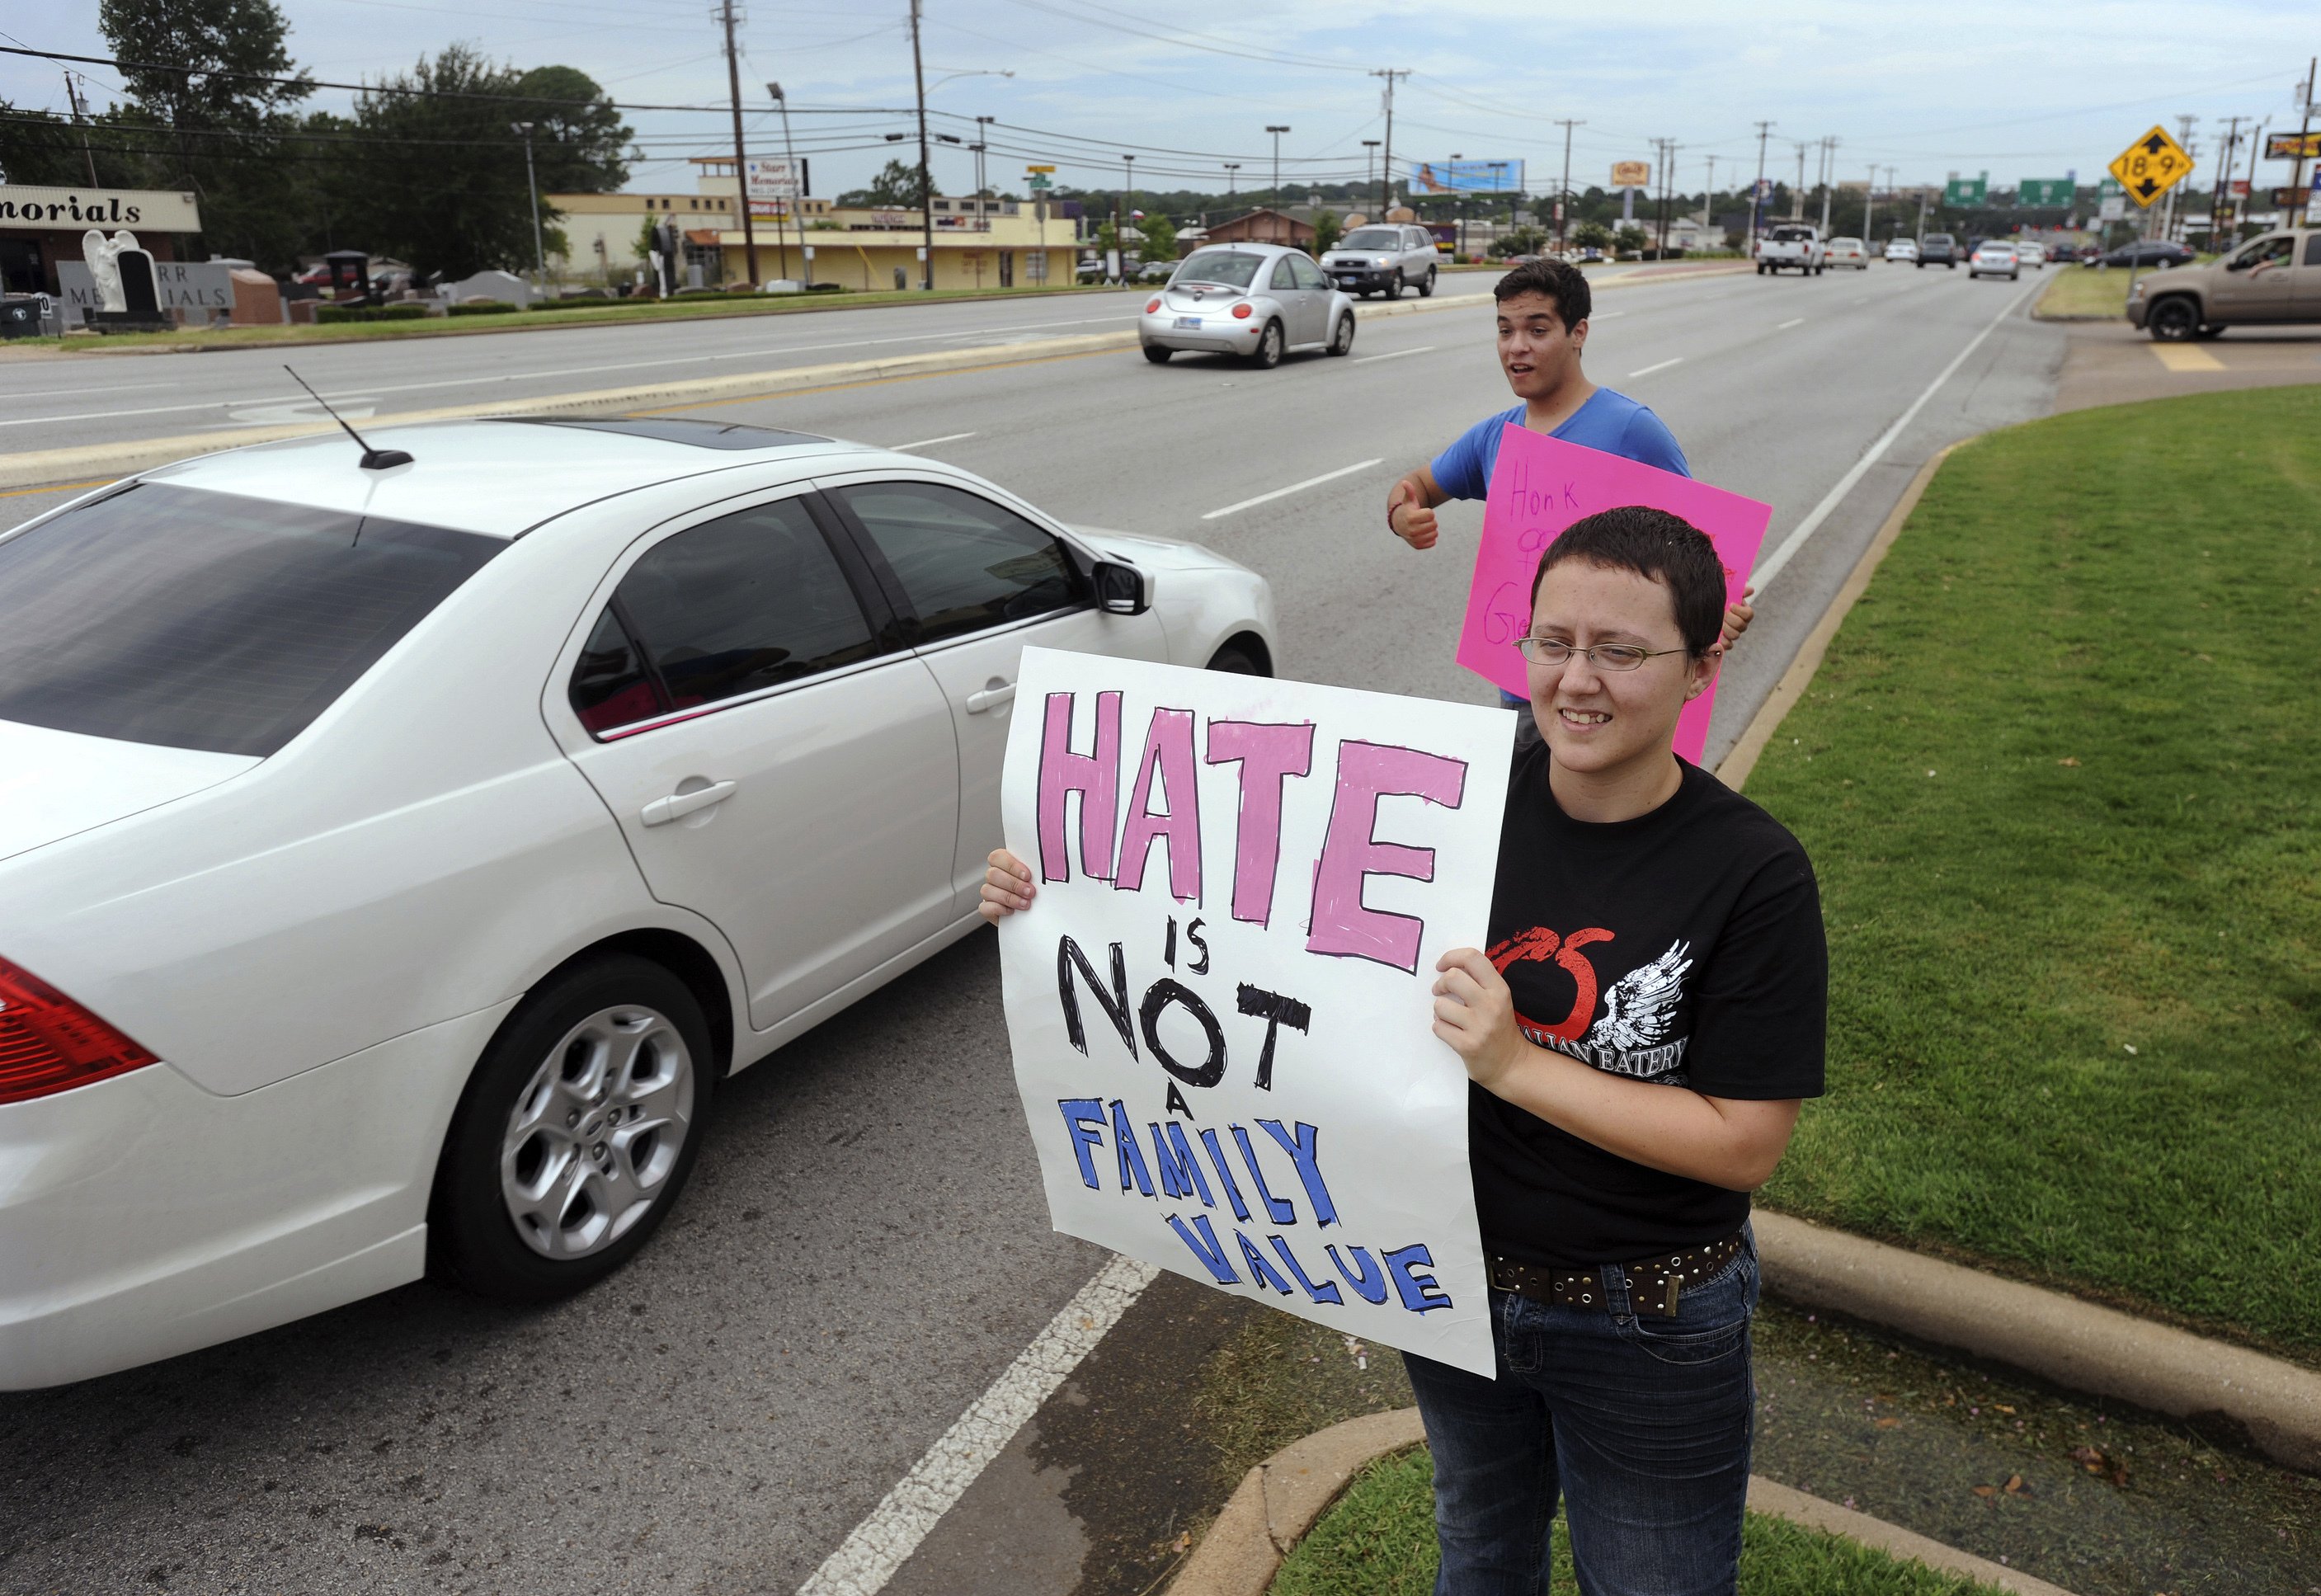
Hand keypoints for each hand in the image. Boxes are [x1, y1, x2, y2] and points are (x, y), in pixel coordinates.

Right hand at [977, 849, 1036, 922]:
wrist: (1037, 916)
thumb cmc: (1039, 893)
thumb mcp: (1039, 879)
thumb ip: (1038, 871)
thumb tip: (1049, 867)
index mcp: (1005, 864)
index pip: (998, 856)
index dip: (1011, 865)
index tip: (1027, 875)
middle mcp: (995, 876)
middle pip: (992, 873)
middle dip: (1013, 884)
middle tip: (1030, 892)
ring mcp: (989, 893)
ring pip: (987, 890)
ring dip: (1008, 898)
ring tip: (1025, 904)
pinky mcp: (987, 909)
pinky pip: (985, 907)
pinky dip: (999, 909)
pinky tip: (1012, 912)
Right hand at [1388, 478, 1438, 549]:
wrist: (1399, 524)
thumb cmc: (1407, 509)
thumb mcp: (1408, 500)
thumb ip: (1409, 491)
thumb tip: (1405, 482)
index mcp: (1411, 518)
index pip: (1431, 514)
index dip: (1428, 512)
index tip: (1421, 512)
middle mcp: (1412, 530)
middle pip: (1434, 524)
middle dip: (1430, 521)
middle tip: (1422, 520)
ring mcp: (1414, 539)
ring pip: (1435, 534)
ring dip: (1431, 529)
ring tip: (1423, 527)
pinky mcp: (1417, 546)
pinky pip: (1433, 542)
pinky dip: (1431, 538)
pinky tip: (1423, 534)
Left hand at [1431, 948, 1528, 1091]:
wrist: (1510, 1063)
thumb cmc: (1498, 1026)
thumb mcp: (1497, 998)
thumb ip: (1479, 981)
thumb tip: (1448, 965)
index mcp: (1499, 989)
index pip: (1472, 958)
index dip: (1451, 957)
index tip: (1441, 966)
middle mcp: (1491, 1005)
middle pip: (1452, 978)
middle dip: (1440, 984)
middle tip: (1440, 992)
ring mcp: (1479, 1026)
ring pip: (1440, 1005)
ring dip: (1439, 1011)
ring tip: (1450, 1017)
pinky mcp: (1467, 1045)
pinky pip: (1438, 1027)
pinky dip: (1440, 1028)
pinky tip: (1451, 1032)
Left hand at [1720, 584, 1755, 648]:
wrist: (1703, 609)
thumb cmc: (1717, 600)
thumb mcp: (1726, 592)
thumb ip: (1738, 590)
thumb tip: (1751, 590)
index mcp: (1743, 612)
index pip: (1748, 614)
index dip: (1740, 611)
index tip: (1730, 605)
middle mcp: (1740, 624)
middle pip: (1742, 626)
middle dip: (1730, 619)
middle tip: (1722, 614)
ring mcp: (1733, 633)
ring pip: (1735, 635)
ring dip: (1725, 629)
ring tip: (1718, 623)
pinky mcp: (1724, 641)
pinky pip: (1729, 645)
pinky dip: (1723, 641)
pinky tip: (1718, 634)